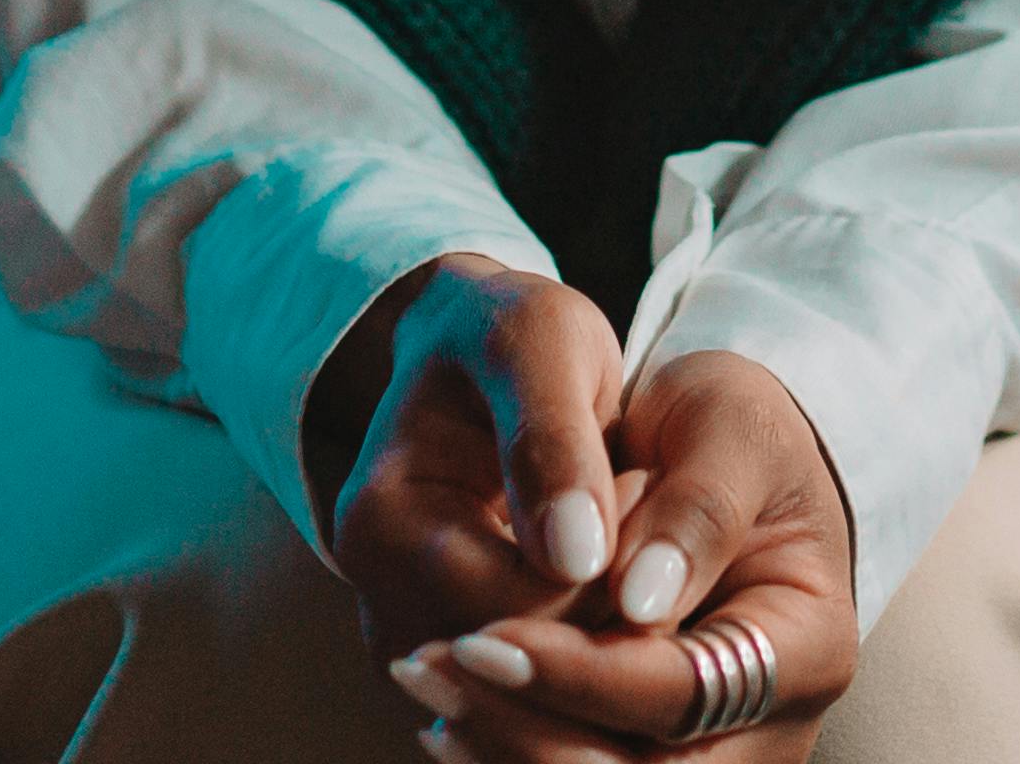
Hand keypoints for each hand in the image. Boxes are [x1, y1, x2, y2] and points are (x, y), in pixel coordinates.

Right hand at [310, 255, 634, 665]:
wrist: (469, 350)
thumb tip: (573, 555)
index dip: (611, 564)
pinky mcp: (444, 654)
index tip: (643, 480)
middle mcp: (376, 601)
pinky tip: (602, 571)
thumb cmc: (506, 336)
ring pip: (531, 683)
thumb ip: (553, 440)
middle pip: (524, 660)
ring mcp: (406, 636)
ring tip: (623, 532)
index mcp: (379, 525)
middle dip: (609, 602)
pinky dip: (580, 641)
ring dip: (600, 625)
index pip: (523, 605)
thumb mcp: (539, 342)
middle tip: (641, 505)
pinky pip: (526, 682)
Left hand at [397, 349, 856, 758]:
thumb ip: (697, 506)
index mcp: (808, 645)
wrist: (723, 455)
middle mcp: (768, 727)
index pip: (680, 694)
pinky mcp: (647, 749)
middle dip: (522, 729)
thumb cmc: (731, 428)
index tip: (486, 633)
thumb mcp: (731, 424)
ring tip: (418, 672)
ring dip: (500, 744)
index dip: (580, 674)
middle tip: (425, 664)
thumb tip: (642, 600)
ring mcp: (710, 752)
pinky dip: (503, 745)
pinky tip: (442, 700)